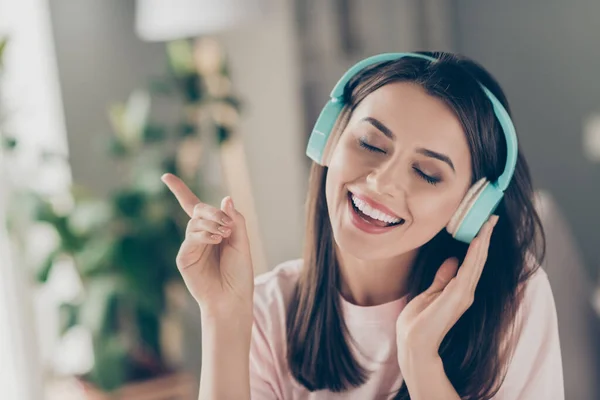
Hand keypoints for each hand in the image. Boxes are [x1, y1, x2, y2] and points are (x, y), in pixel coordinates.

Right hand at [162, 173, 253, 317]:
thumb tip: (226, 198)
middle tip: (227, 225)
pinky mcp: (184, 257)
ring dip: (212, 223)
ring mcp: (190, 246)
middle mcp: (199, 236)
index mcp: (213, 230)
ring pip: (195, 222)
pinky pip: (192, 236)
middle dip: (212, 212)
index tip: (165, 176)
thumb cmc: (239, 273)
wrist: (232, 298)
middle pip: (198, 210)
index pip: (193, 206)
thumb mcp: (242, 242)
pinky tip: (216, 240)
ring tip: (225, 236)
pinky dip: (205, 235)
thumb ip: (235, 220)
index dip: (179, 190)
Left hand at [396, 215, 498, 370]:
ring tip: (489, 222)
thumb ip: (443, 277)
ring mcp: (463, 294)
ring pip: (477, 262)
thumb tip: (453, 259)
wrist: (413, 342)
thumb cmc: (419, 321)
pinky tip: (479, 240)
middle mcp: (465, 291)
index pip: (472, 261)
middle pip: (479, 259)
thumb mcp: (430, 293)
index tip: (483, 224)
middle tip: (492, 216)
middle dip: (485, 237)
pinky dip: (475, 254)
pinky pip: (469, 270)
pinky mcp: (458, 296)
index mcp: (459, 290)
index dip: (479, 242)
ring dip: (483, 241)